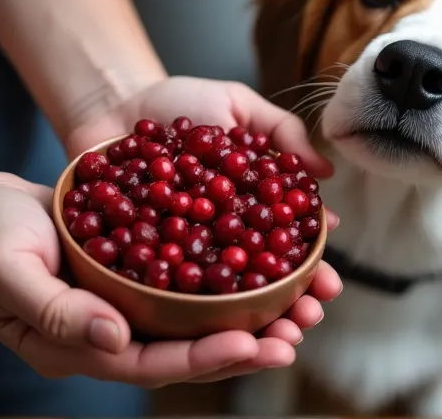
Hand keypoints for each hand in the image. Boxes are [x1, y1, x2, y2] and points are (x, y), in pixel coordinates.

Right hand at [0, 174, 327, 386]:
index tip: (250, 344)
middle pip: (184, 349)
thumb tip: (116, 339)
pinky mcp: (136, 273)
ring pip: (194, 319)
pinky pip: (186, 282)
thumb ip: (56, 309)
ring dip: (246, 316)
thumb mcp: (8, 269)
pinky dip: (224, 277)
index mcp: (78, 344)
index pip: (147, 363)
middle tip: (294, 335)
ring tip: (298, 306)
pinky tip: (263, 264)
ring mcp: (125, 304)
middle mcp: (109, 332)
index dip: (200, 357)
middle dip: (242, 346)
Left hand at [64, 76, 342, 344]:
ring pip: (216, 298)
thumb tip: (326, 170)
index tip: (328, 286)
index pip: (286, 244)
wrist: (113, 102)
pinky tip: (199, 329)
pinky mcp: (136, 260)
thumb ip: (280, 133)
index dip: (311, 267)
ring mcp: (178, 252)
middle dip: (286, 306)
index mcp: (249, 206)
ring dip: (244, 323)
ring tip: (267, 339)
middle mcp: (218, 236)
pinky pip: (159, 287)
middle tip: (304, 322)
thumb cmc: (180, 103)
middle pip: (258, 281)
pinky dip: (179, 308)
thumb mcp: (236, 106)